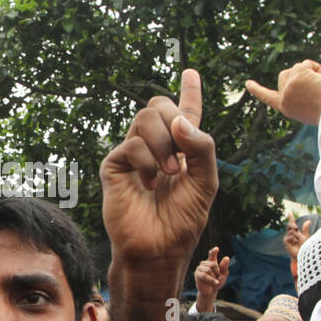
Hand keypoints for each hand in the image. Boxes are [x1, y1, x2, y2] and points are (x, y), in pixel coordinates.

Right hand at [101, 69, 217, 267]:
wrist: (159, 248)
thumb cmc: (183, 220)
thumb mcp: (206, 182)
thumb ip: (201, 147)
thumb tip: (178, 121)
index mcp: (182, 148)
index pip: (186, 112)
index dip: (189, 91)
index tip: (191, 73)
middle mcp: (156, 146)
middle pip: (160, 105)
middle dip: (175, 121)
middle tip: (181, 159)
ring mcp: (134, 154)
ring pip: (145, 117)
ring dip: (163, 145)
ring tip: (168, 174)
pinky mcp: (115, 165)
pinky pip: (132, 143)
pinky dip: (147, 163)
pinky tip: (149, 185)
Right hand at [193, 247, 229, 311]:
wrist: (211, 292)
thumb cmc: (217, 282)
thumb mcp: (223, 275)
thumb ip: (224, 267)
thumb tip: (226, 258)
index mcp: (211, 262)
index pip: (212, 255)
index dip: (213, 251)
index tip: (216, 248)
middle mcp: (204, 264)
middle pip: (213, 264)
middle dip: (217, 272)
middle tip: (218, 278)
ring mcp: (200, 268)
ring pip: (208, 269)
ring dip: (214, 277)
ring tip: (215, 281)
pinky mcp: (197, 274)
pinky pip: (205, 275)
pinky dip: (211, 279)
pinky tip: (216, 282)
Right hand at [245, 59, 320, 124]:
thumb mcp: (312, 108)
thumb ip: (302, 97)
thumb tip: (311, 80)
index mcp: (286, 108)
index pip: (268, 97)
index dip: (257, 90)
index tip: (248, 83)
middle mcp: (284, 98)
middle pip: (285, 74)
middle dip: (299, 74)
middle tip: (317, 87)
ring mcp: (289, 87)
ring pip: (296, 67)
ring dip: (311, 72)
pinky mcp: (297, 77)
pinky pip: (307, 63)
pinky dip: (318, 69)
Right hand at [282, 216, 305, 258]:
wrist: (302, 254)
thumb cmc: (305, 247)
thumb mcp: (306, 236)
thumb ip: (306, 229)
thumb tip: (308, 220)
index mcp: (296, 233)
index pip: (293, 224)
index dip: (291, 218)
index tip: (290, 213)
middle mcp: (291, 234)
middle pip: (290, 224)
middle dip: (292, 224)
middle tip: (296, 227)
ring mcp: (288, 237)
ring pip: (292, 231)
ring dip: (297, 236)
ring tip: (298, 242)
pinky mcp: (285, 241)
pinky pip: (290, 235)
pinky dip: (294, 239)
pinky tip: (294, 244)